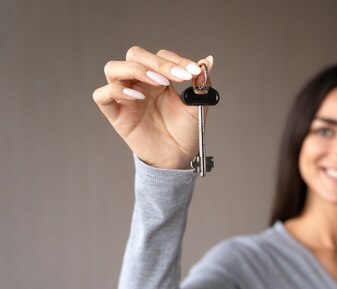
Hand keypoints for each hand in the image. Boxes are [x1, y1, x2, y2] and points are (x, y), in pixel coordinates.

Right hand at [93, 46, 213, 168]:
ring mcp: (126, 97)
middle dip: (157, 62)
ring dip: (136, 70)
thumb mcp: (197, 105)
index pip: (160, 56)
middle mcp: (140, 83)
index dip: (176, 60)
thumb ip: (201, 83)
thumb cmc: (185, 131)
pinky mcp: (116, 114)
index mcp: (159, 78)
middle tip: (178, 76)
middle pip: (135, 55)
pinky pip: (102, 95)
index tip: (194, 71)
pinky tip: (137, 96)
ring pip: (113, 68)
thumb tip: (207, 61)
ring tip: (159, 82)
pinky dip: (116, 90)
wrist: (179, 157)